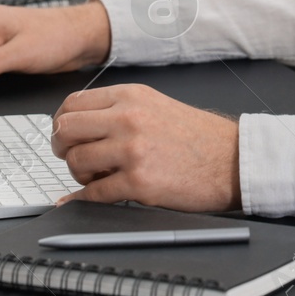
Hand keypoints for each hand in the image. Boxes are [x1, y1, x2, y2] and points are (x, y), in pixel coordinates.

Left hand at [52, 84, 240, 211]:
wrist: (233, 160)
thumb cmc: (198, 137)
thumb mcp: (156, 105)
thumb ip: (119, 110)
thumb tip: (79, 125)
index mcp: (131, 96)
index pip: (73, 103)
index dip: (62, 123)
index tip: (65, 135)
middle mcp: (128, 118)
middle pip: (66, 130)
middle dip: (62, 148)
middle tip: (72, 158)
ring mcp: (132, 150)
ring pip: (75, 161)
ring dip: (80, 175)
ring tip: (98, 177)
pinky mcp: (138, 182)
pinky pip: (94, 194)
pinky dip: (85, 199)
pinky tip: (89, 197)